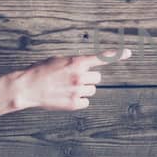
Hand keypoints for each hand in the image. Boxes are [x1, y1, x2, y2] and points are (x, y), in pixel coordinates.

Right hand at [0, 49, 131, 116]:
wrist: (27, 87)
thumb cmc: (40, 71)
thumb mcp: (59, 60)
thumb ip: (75, 63)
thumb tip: (85, 67)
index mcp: (77, 62)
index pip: (102, 58)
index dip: (117, 55)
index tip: (129, 53)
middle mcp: (80, 76)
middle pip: (97, 77)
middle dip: (89, 78)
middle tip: (74, 79)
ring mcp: (78, 91)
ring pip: (92, 90)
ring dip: (84, 89)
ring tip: (67, 88)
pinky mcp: (75, 104)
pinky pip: (86, 102)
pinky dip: (79, 100)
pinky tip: (67, 97)